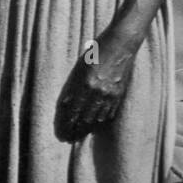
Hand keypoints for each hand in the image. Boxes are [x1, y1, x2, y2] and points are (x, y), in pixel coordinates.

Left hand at [54, 26, 141, 142]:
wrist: (121, 43)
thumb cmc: (97, 51)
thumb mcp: (79, 67)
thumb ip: (73, 86)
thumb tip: (66, 105)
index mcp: (84, 83)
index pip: (72, 111)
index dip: (66, 124)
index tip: (61, 133)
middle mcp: (97, 91)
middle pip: (84, 118)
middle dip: (75, 130)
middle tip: (68, 139)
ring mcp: (110, 94)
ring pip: (96, 118)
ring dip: (87, 129)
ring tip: (79, 136)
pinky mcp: (119, 94)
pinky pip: (109, 113)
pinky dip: (101, 121)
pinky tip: (95, 125)